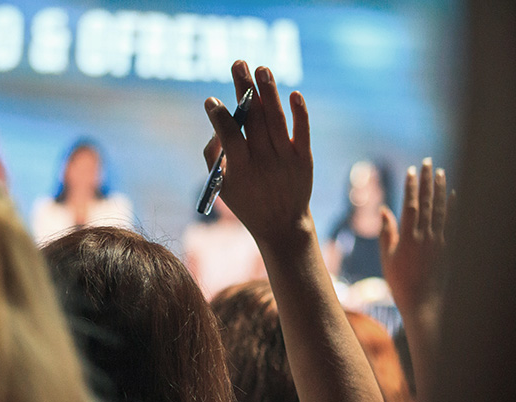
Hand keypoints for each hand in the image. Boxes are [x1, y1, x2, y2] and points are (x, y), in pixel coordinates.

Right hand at [203, 60, 312, 246]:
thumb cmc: (247, 201)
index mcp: (241, 169)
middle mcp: (264, 161)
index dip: (220, 117)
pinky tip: (293, 94)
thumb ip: (213, 155)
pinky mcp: (304, 158)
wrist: (282, 224)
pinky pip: (302, 131)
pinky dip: (299, 113)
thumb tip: (217, 124)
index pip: (230, 136)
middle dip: (244, 89)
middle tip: (238, 63)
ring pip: (277, 120)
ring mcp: (286, 159)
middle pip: (254, 119)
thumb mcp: (222, 186)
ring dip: (269, 91)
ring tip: (261, 68)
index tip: (211, 100)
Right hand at [379, 158, 450, 316]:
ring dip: (440, 189)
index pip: (410, 205)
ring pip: (440, 209)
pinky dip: (453, 208)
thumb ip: (387, 232)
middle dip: (427, 181)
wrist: (422, 303)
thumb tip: (385, 210)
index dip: (411, 186)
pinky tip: (454, 195)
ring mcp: (439, 242)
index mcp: (407, 238)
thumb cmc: (400, 282)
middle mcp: (425, 237)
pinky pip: (452, 223)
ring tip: (440, 173)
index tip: (411, 170)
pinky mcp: (449, 248)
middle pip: (426, 202)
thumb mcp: (388, 258)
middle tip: (428, 162)